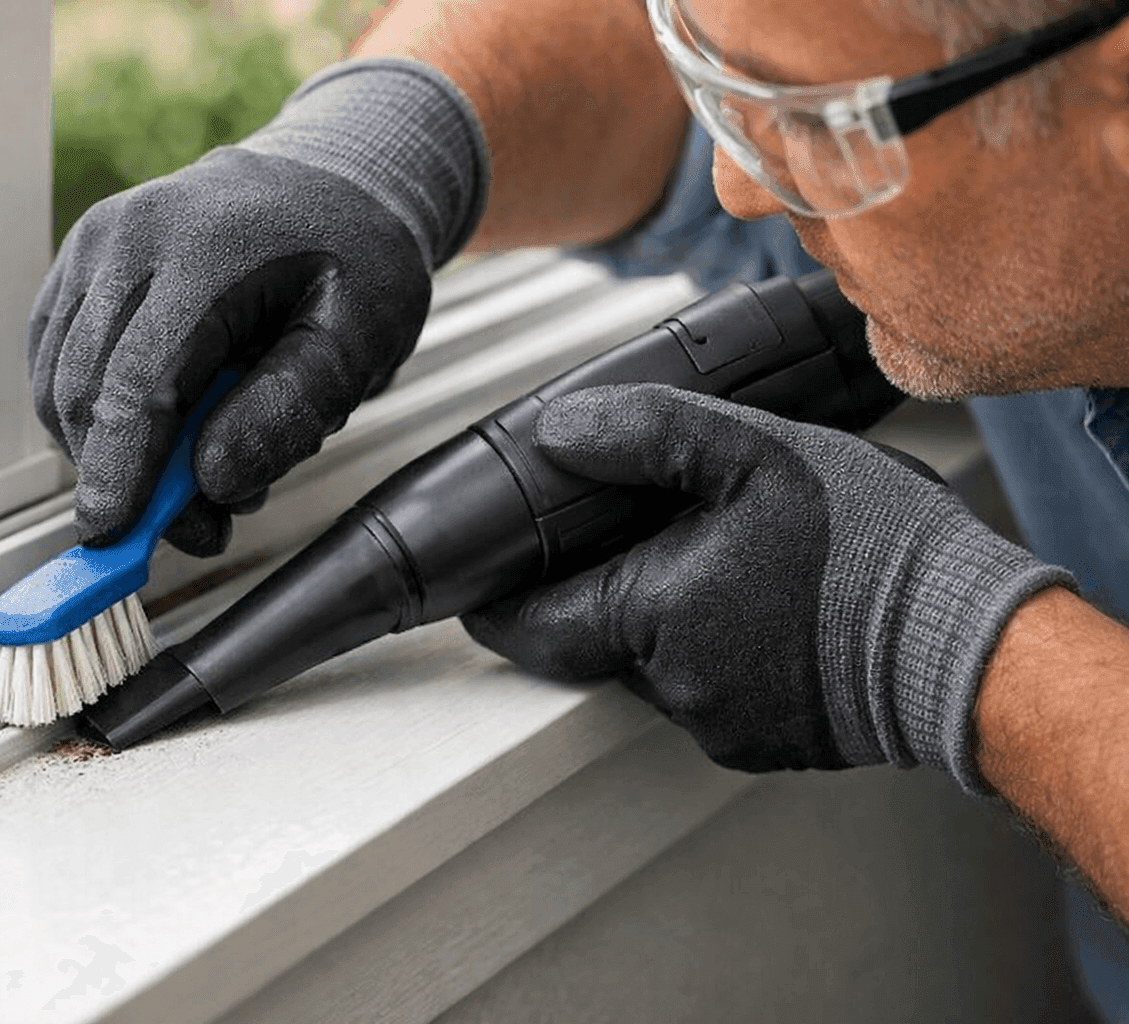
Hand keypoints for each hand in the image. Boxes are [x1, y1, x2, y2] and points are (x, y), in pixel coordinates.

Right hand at [30, 59, 485, 554]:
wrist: (332, 179)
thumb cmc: (354, 257)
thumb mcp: (360, 336)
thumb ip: (292, 408)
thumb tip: (216, 479)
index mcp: (202, 246)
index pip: (138, 380)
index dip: (121, 470)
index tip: (112, 539)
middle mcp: (127, 236)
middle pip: (86, 390)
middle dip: (126, 479)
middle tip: (205, 524)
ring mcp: (93, 246)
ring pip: (58, 384)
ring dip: (110, 452)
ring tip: (201, 466)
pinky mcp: (78, 266)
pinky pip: (55, 363)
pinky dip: (95, 415)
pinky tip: (160, 427)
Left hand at [462, 384, 1072, 788]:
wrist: (972, 646)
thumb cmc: (869, 550)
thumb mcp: (756, 453)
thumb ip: (648, 433)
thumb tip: (563, 429)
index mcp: (652, 617)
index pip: (530, 627)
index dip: (497, 604)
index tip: (477, 586)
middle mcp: (675, 687)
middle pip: (597, 639)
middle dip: (604, 589)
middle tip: (635, 534)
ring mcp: (723, 723)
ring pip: (657, 664)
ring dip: (668, 616)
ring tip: (721, 557)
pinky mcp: (770, 741)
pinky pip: (713, 691)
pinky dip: (718, 648)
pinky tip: (765, 603)